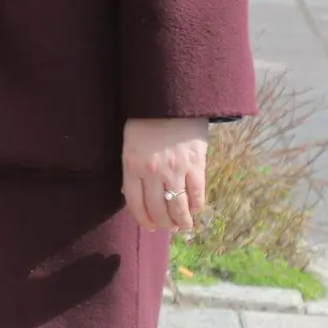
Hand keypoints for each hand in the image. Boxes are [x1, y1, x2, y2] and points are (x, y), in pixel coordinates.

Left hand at [121, 117, 208, 232]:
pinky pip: (197, 193)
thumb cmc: (145, 121)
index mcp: (132, 165)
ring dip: (182, 221)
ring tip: (183, 226)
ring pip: (179, 206)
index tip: (150, 226)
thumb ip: (132, 169)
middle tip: (169, 227)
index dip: (143, 219)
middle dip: (164, 223)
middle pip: (158, 208)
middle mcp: (153, 171)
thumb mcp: (130, 144)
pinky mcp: (196, 164)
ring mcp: (175, 169)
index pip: (135, 202)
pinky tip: (195, 210)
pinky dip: (196, 206)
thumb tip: (133, 195)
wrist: (171, 100)